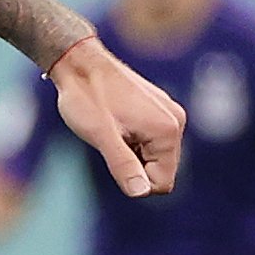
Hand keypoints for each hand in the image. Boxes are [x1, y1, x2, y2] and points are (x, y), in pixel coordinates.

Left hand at [47, 37, 185, 198]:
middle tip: (110, 140)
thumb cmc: (86, 97)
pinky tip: (115, 123)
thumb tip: (141, 192)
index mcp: (167, 130)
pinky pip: (149, 140)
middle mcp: (175, 121)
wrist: (79, 62)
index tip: (114, 156)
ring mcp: (168, 113)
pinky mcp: (157, 109)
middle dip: (134, 165)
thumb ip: (123, 165)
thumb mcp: (101, 136)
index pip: (162, 183)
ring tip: (111, 130)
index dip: (134, 179)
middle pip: (160, 170)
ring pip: (153, 156)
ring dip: (131, 152)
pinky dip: (132, 140)